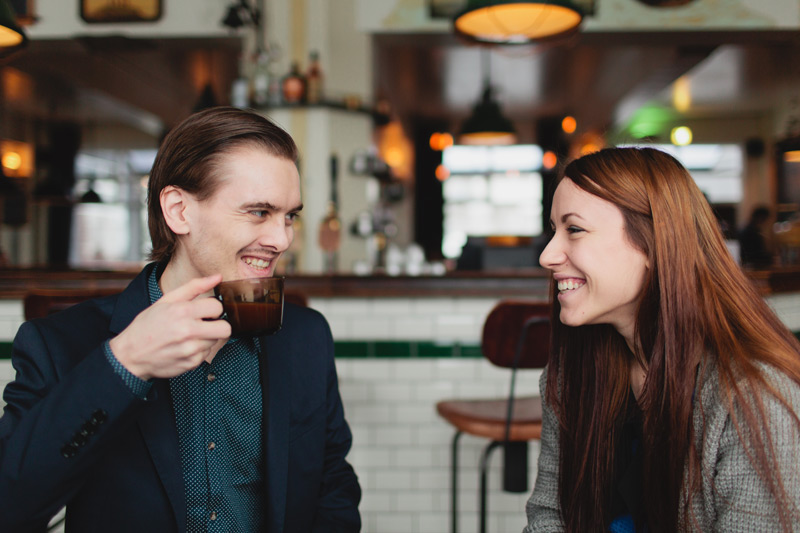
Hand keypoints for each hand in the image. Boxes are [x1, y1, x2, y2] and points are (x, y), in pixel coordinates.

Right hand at [109, 274, 230, 379]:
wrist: (130, 354)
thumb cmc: (148, 325)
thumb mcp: (166, 301)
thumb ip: (194, 287)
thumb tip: (218, 277)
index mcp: (182, 311)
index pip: (217, 307)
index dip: (212, 308)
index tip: (204, 311)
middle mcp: (188, 331)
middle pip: (225, 328)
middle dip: (218, 325)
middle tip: (205, 324)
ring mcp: (190, 350)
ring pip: (216, 341)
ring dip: (207, 338)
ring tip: (189, 336)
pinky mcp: (191, 363)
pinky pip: (207, 354)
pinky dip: (199, 350)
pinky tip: (184, 347)